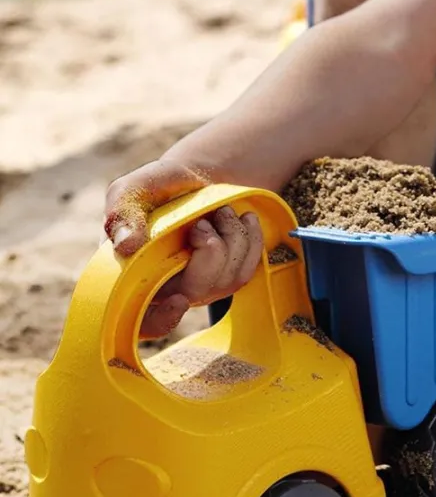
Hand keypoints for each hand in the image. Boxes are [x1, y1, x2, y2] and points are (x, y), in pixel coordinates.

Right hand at [104, 159, 263, 338]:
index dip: (160, 321)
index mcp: (131, 274)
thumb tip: (126, 245)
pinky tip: (244, 219)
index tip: (180, 300)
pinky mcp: (226, 275)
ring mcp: (199, 284)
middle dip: (210, 253)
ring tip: (221, 212)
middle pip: (194, 293)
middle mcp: (165, 287)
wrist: (197, 175)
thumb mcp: (132, 191)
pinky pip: (247, 269)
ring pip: (226, 281)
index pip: (140, 321)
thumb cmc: (158, 185)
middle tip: (203, 223)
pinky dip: (251, 240)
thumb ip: (123, 213)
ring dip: (232, 239)